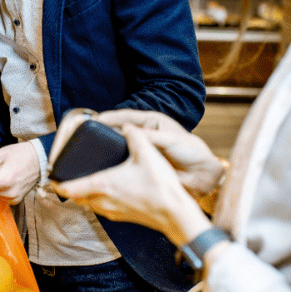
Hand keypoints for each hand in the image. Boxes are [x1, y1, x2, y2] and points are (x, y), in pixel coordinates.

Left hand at [52, 125, 210, 244]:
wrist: (176, 215)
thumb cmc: (160, 187)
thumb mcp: (147, 153)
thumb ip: (134, 135)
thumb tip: (127, 127)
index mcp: (103, 185)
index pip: (69, 189)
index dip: (57, 183)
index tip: (52, 176)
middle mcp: (103, 200)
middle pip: (76, 198)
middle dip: (70, 187)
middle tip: (68, 175)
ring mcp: (113, 211)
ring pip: (89, 204)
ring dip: (84, 194)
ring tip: (87, 179)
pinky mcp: (123, 217)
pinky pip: (102, 208)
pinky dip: (98, 199)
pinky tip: (109, 189)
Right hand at [97, 110, 224, 196]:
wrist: (203, 175)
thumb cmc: (192, 151)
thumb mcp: (169, 139)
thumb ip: (149, 136)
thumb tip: (126, 132)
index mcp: (150, 122)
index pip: (124, 116)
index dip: (108, 118)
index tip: (93, 120)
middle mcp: (144, 135)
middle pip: (119, 132)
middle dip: (103, 134)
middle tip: (87, 138)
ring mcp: (142, 151)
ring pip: (120, 149)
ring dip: (108, 151)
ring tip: (92, 154)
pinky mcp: (142, 166)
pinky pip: (125, 164)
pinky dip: (115, 165)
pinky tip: (106, 170)